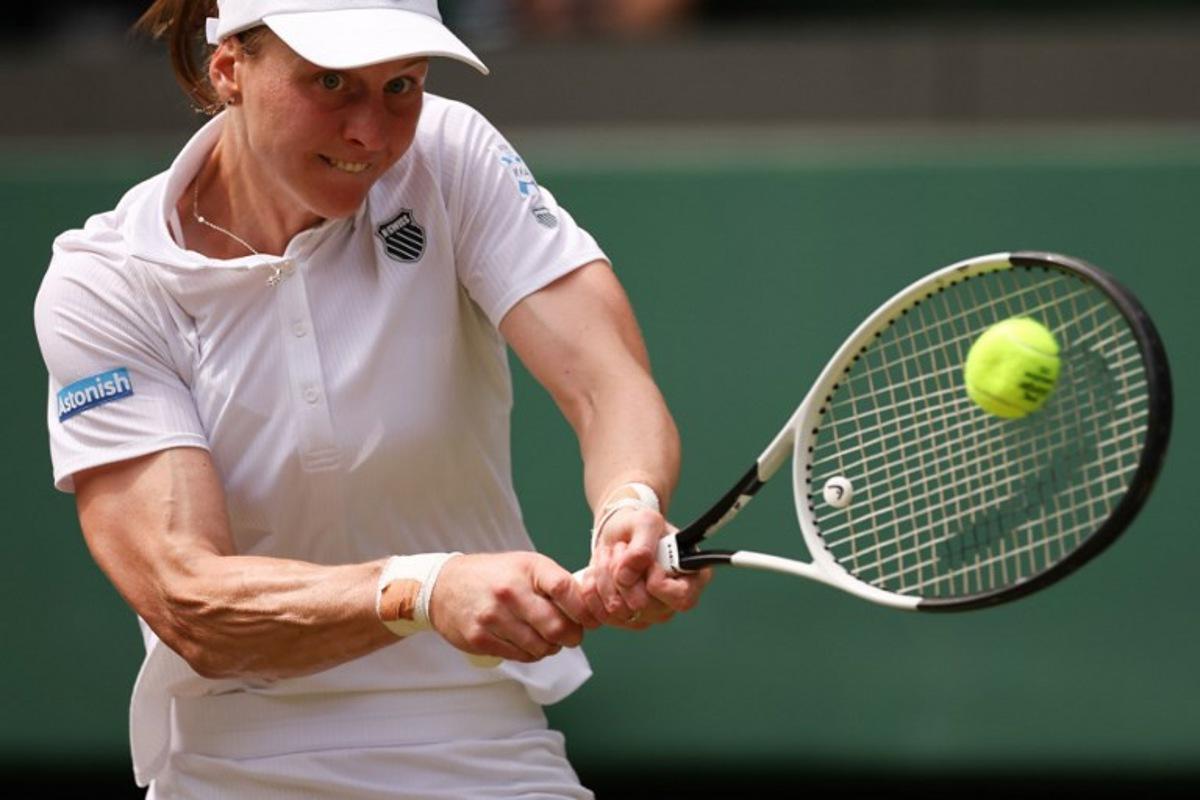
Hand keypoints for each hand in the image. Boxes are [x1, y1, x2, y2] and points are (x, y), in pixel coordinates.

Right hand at [429, 552, 600, 662]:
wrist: (444, 586)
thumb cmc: (494, 575)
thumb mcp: (526, 566)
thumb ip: (555, 584)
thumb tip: (589, 608)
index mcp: (528, 568)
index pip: (566, 590)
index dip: (585, 610)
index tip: (591, 620)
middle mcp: (510, 591)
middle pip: (557, 627)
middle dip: (572, 637)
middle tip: (571, 636)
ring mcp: (494, 616)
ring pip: (541, 647)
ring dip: (550, 648)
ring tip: (545, 637)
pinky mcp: (481, 638)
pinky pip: (521, 656)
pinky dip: (531, 654)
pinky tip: (526, 642)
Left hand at [582, 508, 711, 627]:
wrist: (618, 533)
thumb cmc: (639, 526)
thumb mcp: (646, 522)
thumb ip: (643, 544)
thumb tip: (628, 574)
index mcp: (692, 579)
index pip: (681, 598)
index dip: (657, 582)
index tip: (647, 561)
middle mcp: (671, 603)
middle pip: (642, 605)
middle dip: (622, 572)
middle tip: (621, 549)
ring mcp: (648, 615)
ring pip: (617, 610)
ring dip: (604, 577)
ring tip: (608, 556)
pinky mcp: (623, 620)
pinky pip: (600, 615)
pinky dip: (592, 590)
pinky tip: (596, 572)